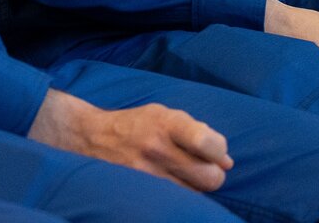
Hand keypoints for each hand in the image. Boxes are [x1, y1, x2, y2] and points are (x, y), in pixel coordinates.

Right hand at [28, 89, 230, 191]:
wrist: (90, 137)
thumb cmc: (137, 125)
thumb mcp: (165, 115)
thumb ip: (198, 133)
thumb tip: (227, 163)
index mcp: (167, 123)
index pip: (207, 142)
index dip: (219, 151)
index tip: (217, 153)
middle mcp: (156, 148)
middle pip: (210, 178)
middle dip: (213, 175)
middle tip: (203, 169)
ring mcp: (146, 174)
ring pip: (196, 195)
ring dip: (196, 188)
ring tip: (182, 176)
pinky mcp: (139, 192)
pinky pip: (176, 202)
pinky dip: (180, 197)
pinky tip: (172, 186)